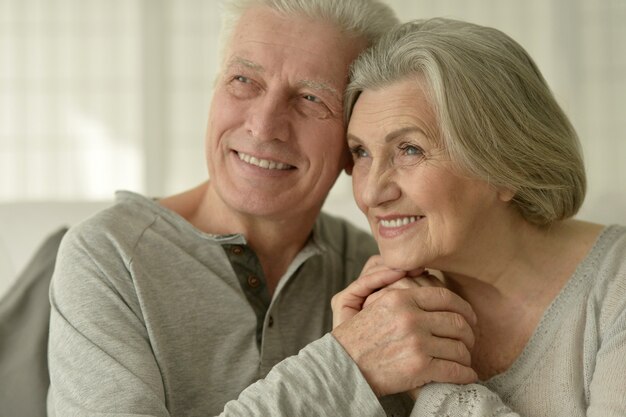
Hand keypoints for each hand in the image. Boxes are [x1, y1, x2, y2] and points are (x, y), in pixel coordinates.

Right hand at [331, 264, 477, 396]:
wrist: (343, 367)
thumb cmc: (355, 337)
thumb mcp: (366, 301)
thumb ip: (385, 283)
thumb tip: (417, 270)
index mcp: (400, 299)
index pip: (445, 297)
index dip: (463, 308)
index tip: (469, 317)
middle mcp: (411, 318)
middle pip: (457, 322)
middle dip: (469, 334)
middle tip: (470, 341)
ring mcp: (416, 343)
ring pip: (459, 347)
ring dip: (466, 356)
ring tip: (465, 360)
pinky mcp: (419, 367)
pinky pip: (455, 370)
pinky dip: (465, 374)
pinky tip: (465, 375)